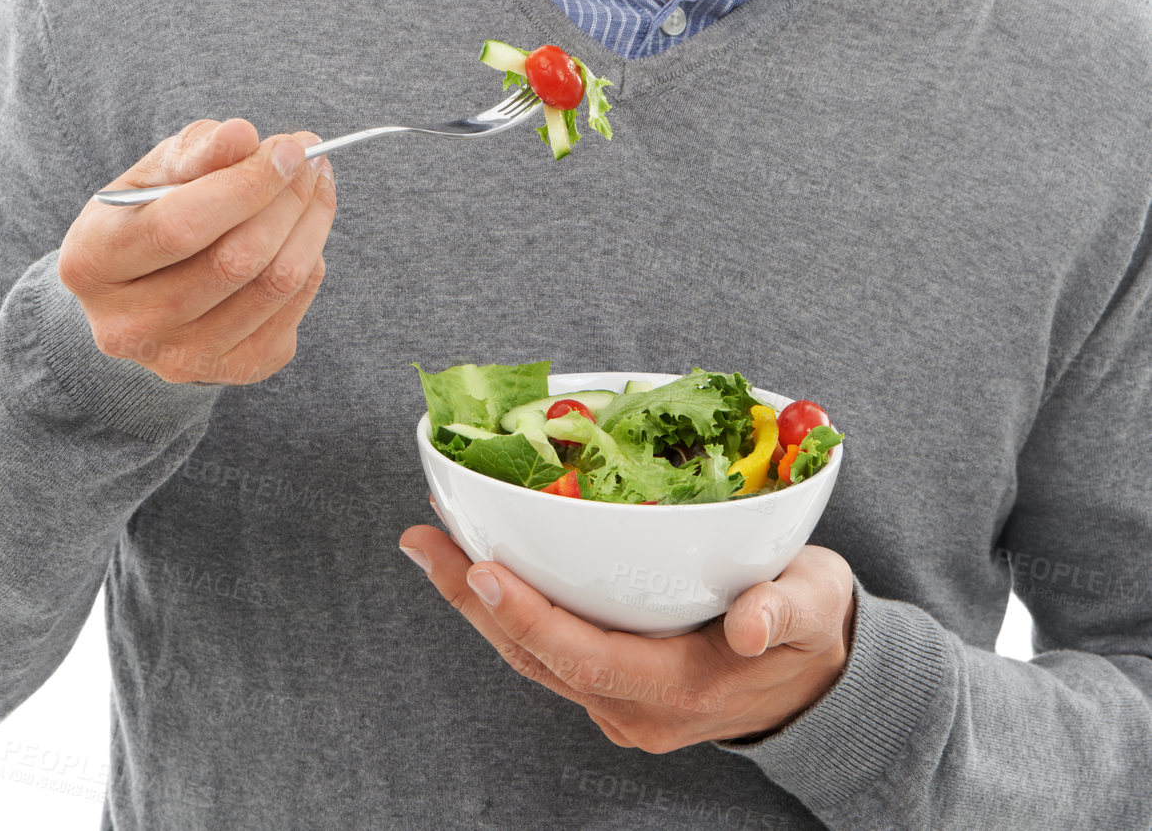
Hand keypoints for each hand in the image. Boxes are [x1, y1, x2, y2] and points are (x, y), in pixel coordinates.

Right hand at [59, 117, 335, 385]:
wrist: (144, 293)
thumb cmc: (151, 215)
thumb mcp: (156, 173)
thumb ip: (197, 151)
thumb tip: (242, 136)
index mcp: (92, 264)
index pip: (180, 225)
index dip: (246, 184)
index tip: (290, 148)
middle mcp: (127, 326)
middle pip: (235, 261)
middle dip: (288, 199)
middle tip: (311, 159)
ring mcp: (180, 358)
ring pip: (275, 285)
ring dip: (311, 224)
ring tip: (315, 184)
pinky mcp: (231, 370)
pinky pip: (293, 310)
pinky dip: (311, 261)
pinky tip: (303, 231)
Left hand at [398, 522, 855, 750]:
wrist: (824, 685)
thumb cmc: (815, 630)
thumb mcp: (814, 608)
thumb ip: (782, 612)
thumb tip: (749, 624)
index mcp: (680, 689)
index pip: (585, 657)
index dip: (529, 615)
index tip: (482, 569)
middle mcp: (636, 708)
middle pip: (536, 656)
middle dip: (473, 599)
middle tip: (423, 538)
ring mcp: (620, 702)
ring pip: (532, 655)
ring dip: (478, 602)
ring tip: (433, 542)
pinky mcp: (614, 684)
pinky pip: (548, 650)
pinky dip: (510, 607)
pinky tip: (482, 564)